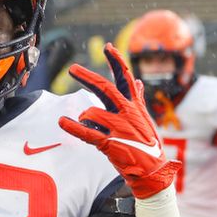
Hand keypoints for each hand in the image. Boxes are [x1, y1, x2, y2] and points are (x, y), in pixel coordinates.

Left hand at [59, 43, 181, 198]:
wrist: (154, 170)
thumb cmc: (147, 144)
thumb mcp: (144, 117)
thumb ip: (137, 99)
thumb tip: (137, 82)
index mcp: (134, 105)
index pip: (125, 78)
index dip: (116, 61)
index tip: (108, 46)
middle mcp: (127, 112)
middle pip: (105, 88)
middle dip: (87, 76)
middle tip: (72, 68)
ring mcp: (118, 127)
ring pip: (93, 112)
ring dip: (83, 116)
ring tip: (78, 122)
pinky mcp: (110, 142)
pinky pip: (87, 132)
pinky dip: (73, 127)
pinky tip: (62, 121)